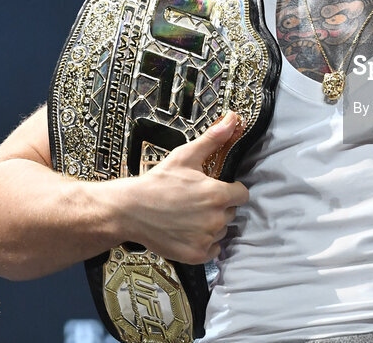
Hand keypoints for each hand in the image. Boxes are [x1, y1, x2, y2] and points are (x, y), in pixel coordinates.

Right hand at [119, 113, 248, 263]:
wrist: (130, 210)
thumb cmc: (157, 183)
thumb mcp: (185, 156)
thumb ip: (213, 139)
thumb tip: (232, 118)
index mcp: (217, 194)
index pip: (242, 194)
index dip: (231, 190)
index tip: (216, 189)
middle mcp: (216, 219)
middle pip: (232, 212)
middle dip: (219, 206)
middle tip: (196, 201)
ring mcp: (206, 238)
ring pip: (222, 231)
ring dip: (212, 225)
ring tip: (189, 216)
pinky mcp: (196, 254)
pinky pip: (214, 250)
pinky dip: (204, 243)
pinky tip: (188, 232)